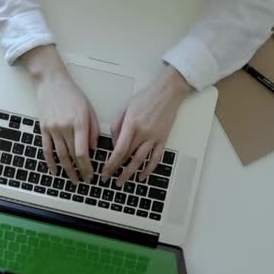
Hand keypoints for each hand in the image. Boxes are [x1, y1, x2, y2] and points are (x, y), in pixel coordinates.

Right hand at [21, 45, 98, 182]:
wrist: (51, 81)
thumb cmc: (72, 93)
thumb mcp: (89, 109)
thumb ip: (93, 129)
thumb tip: (93, 148)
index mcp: (79, 123)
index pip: (82, 152)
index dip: (87, 167)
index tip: (91, 174)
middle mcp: (65, 128)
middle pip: (72, 156)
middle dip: (79, 171)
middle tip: (83, 180)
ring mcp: (52, 129)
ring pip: (60, 155)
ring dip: (66, 170)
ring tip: (72, 179)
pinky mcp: (43, 128)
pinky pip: (46, 149)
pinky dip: (51, 162)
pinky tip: (55, 171)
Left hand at [102, 65, 192, 185]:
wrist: (168, 92)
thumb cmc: (146, 97)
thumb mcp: (125, 108)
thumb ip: (116, 126)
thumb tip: (115, 144)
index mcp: (131, 125)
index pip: (119, 150)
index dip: (111, 164)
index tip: (105, 172)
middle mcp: (143, 133)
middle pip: (129, 157)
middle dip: (118, 171)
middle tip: (110, 180)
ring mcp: (154, 137)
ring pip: (141, 161)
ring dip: (131, 173)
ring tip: (123, 181)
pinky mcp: (163, 139)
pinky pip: (156, 158)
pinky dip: (149, 169)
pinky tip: (142, 176)